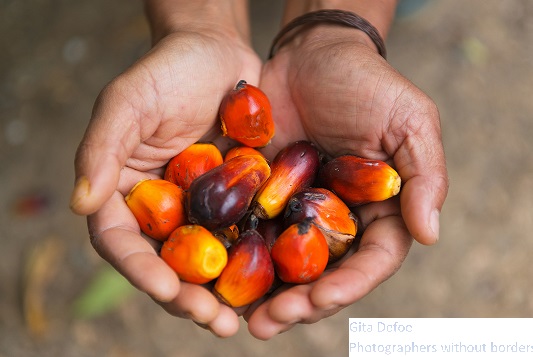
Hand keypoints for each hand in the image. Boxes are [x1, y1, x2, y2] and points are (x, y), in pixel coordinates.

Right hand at [70, 8, 261, 336]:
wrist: (219, 52)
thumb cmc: (168, 69)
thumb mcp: (129, 101)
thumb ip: (101, 149)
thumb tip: (79, 205)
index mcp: (125, 191)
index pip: (121, 241)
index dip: (140, 269)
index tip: (166, 288)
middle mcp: (161, 207)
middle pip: (166, 262)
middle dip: (186, 295)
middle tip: (213, 321)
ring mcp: (201, 208)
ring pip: (206, 259)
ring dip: (221, 292)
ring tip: (240, 319)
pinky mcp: (237, 200)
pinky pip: (243, 235)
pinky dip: (253, 261)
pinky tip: (273, 282)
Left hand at [244, 25, 448, 338]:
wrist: (312, 54)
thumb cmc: (368, 84)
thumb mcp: (410, 121)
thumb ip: (424, 177)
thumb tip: (429, 235)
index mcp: (379, 210)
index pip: (371, 260)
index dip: (348, 285)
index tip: (320, 298)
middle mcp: (339, 219)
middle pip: (323, 274)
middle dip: (300, 303)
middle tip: (269, 323)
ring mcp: (299, 211)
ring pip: (285, 265)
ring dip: (265, 295)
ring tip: (242, 318)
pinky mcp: (264, 197)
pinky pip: (252, 233)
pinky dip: (239, 258)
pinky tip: (219, 278)